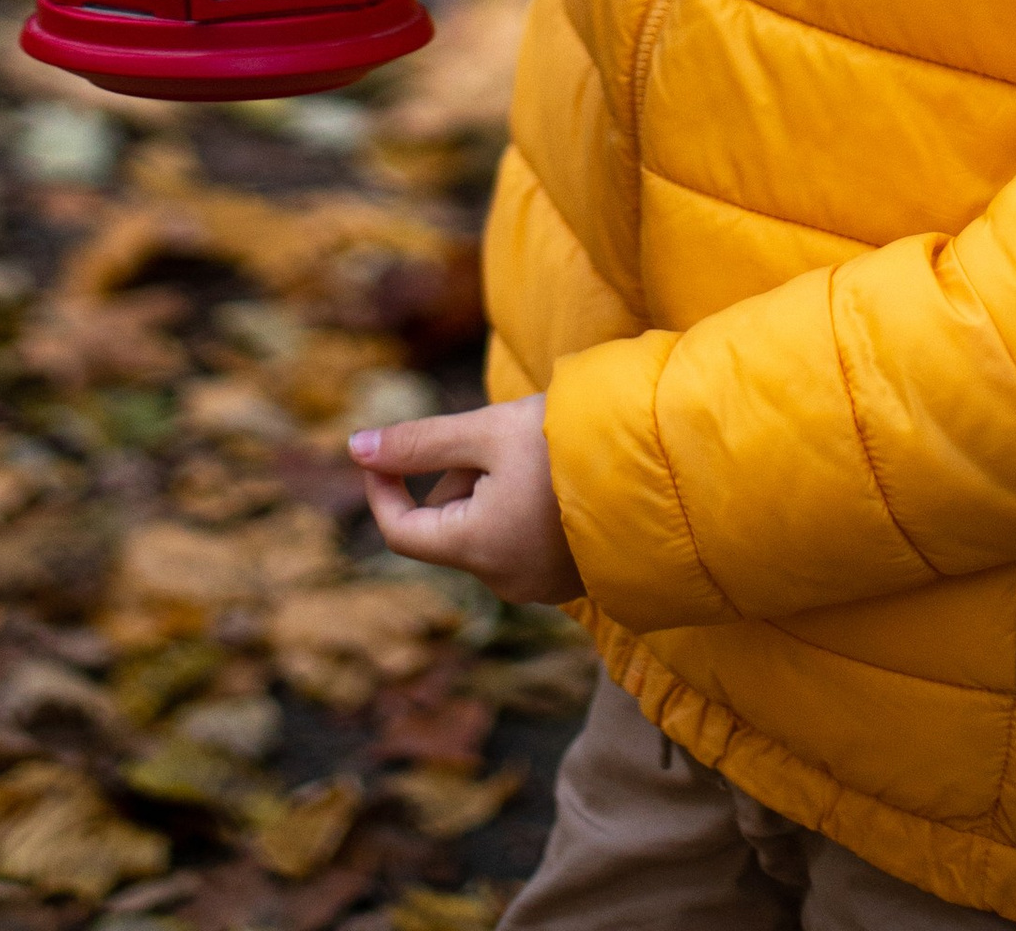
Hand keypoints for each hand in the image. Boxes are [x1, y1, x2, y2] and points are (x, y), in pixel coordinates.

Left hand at [348, 393, 580, 606]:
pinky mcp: (569, 578)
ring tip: (538, 449)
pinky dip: (522, 506)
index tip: (386, 445)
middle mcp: (504, 581)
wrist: (662, 466)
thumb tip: (353, 446)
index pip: (400, 531)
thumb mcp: (486, 430)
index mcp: (477, 549)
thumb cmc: (568, 442)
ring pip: (484, 529)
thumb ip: (419, 442)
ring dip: (492, 486)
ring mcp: (540, 585)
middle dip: (457, 474)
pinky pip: (521, 540)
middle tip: (498, 431)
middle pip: (448, 524)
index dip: (384, 485)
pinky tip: (559, 476)